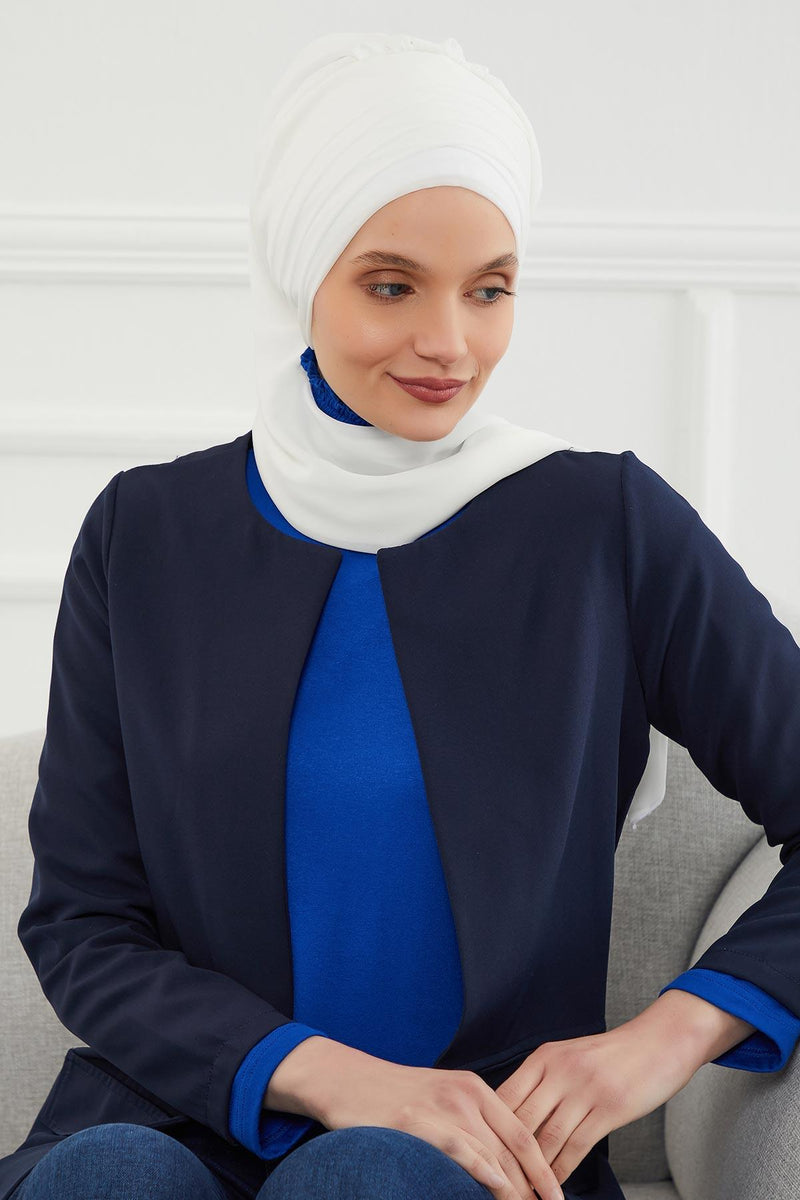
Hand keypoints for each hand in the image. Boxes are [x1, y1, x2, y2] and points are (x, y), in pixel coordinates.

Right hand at [316, 1050, 565, 1199]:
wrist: (346, 1079)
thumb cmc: (394, 1096)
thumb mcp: (442, 1100)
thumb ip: (472, 1125)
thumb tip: (502, 1168)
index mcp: (476, 1088)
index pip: (523, 1133)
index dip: (545, 1170)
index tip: (559, 1199)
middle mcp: (465, 1094)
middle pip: (513, 1148)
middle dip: (534, 1188)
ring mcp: (442, 1106)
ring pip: (492, 1154)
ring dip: (514, 1190)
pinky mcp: (417, 1121)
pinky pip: (459, 1148)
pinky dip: (483, 1170)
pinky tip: (498, 1187)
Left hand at [494, 1021, 701, 1189]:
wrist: (659, 1042)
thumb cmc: (611, 1055)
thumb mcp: (569, 1057)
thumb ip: (542, 1081)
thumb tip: (514, 1116)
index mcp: (544, 1057)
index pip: (504, 1096)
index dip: (490, 1129)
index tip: (481, 1154)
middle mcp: (560, 1070)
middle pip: (521, 1121)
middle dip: (507, 1155)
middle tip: (497, 1180)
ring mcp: (585, 1089)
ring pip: (547, 1138)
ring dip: (533, 1170)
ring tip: (523, 1191)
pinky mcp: (609, 1108)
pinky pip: (576, 1146)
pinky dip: (561, 1170)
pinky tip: (553, 1185)